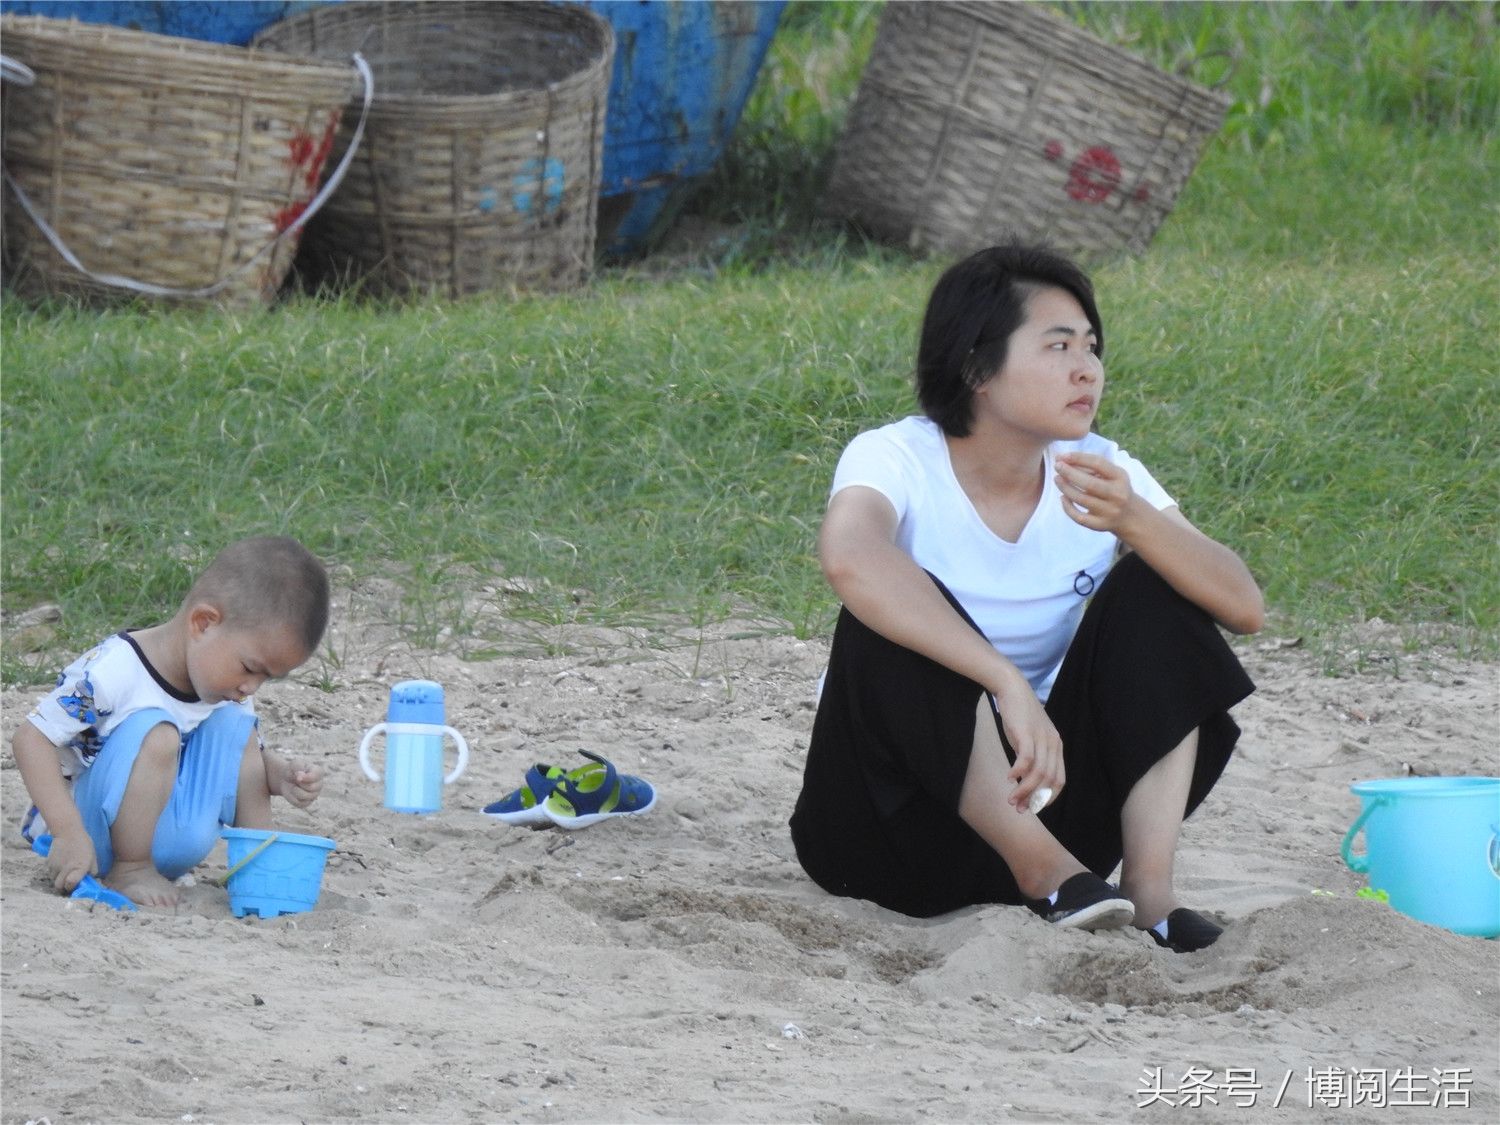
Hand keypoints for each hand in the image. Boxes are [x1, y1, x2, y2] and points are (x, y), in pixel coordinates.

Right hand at [45, 831, 97, 894]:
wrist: (68, 832)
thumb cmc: (83, 845)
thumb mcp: (93, 857)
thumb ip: (92, 871)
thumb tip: (89, 880)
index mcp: (80, 867)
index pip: (70, 884)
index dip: (71, 887)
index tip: (74, 885)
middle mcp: (66, 868)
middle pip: (59, 886)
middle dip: (63, 887)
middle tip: (68, 882)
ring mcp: (55, 866)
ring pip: (53, 880)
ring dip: (59, 879)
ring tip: (65, 872)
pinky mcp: (48, 863)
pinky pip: (50, 873)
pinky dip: (54, 872)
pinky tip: (60, 865)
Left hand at [269, 754, 323, 808]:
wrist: (286, 779)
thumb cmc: (293, 770)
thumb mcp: (294, 764)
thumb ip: (298, 767)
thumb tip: (300, 778)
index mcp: (319, 773)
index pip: (316, 776)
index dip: (306, 777)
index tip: (296, 774)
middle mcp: (319, 784)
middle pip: (311, 787)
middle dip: (299, 783)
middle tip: (294, 779)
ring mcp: (314, 795)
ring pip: (304, 796)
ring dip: (294, 790)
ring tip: (292, 785)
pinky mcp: (306, 803)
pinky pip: (299, 803)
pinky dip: (291, 797)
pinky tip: (292, 792)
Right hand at [991, 677, 1064, 812]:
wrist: (1012, 687)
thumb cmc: (1018, 714)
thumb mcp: (1030, 736)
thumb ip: (1032, 756)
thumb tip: (1023, 778)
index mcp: (1056, 746)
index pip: (1059, 780)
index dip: (1047, 797)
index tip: (1033, 806)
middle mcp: (1052, 744)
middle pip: (1049, 780)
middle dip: (1034, 799)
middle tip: (1020, 809)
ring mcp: (1041, 738)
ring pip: (1037, 773)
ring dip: (1024, 790)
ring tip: (1011, 799)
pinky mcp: (1026, 733)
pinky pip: (1026, 759)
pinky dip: (1018, 772)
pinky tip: (1008, 778)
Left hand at [1056, 452, 1138, 533]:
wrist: (1129, 515)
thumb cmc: (1114, 487)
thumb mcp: (1110, 474)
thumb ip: (1090, 466)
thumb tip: (1063, 459)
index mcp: (1120, 477)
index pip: (1098, 464)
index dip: (1078, 458)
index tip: (1061, 456)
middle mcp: (1117, 494)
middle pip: (1089, 484)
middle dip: (1069, 473)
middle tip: (1057, 466)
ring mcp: (1109, 511)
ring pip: (1082, 499)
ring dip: (1065, 488)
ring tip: (1057, 479)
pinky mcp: (1101, 525)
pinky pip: (1079, 517)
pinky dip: (1068, 507)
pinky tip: (1062, 497)